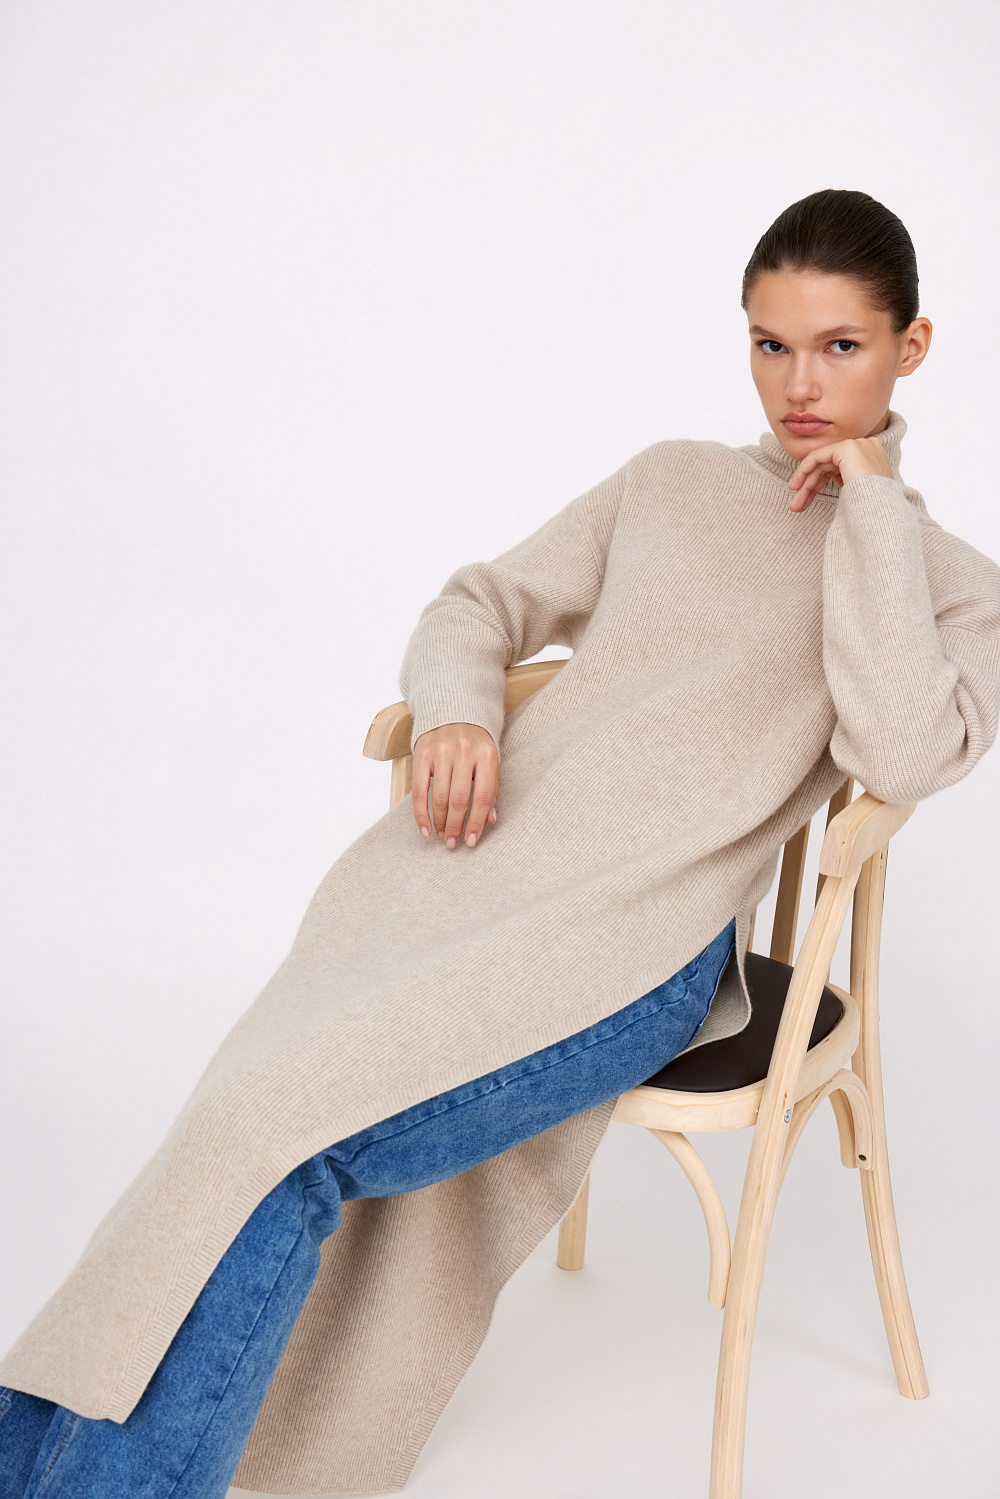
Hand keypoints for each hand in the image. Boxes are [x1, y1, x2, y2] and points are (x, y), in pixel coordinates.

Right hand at [411, 723, 498, 848]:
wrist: (454, 713)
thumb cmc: (476, 745)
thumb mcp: (489, 763)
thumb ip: (490, 789)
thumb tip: (489, 820)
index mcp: (486, 755)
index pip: (482, 796)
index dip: (476, 822)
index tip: (471, 841)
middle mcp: (463, 751)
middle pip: (459, 799)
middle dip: (455, 826)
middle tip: (453, 843)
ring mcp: (441, 751)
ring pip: (438, 797)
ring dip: (439, 822)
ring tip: (442, 836)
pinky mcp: (422, 753)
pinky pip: (418, 790)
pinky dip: (421, 814)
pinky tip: (425, 829)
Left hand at [787, 436, 892, 512]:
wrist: (879, 512)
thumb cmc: (870, 510)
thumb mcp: (856, 492)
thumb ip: (844, 481)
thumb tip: (819, 485)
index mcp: (871, 457)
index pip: (837, 467)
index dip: (818, 484)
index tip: (804, 502)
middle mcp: (866, 447)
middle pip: (828, 466)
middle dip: (809, 487)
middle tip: (796, 506)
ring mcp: (858, 445)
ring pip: (820, 463)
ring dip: (804, 484)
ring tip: (794, 505)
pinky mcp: (846, 448)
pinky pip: (817, 457)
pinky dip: (804, 470)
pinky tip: (796, 486)